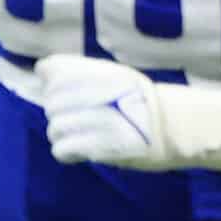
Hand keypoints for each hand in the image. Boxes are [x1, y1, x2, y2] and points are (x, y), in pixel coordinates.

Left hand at [42, 54, 177, 170]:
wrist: (178, 127)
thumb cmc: (144, 104)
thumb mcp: (118, 76)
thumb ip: (82, 73)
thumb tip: (41, 70)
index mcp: (100, 71)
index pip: (51, 69)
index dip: (51, 83)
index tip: (65, 94)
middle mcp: (97, 91)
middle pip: (50, 102)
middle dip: (59, 114)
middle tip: (79, 121)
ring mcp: (99, 119)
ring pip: (54, 127)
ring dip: (63, 135)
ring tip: (82, 137)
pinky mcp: (100, 146)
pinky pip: (62, 149)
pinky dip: (67, 152)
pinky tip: (80, 151)